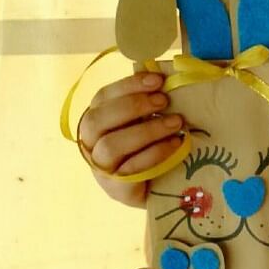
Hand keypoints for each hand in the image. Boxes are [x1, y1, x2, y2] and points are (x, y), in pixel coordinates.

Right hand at [78, 72, 183, 208]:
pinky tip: (176, 144)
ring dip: (146, 130)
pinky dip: (156, 153)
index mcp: (96, 121)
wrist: (158, 188)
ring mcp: (101, 168)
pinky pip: (131, 168)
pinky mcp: (116, 189)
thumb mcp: (147, 121)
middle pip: (98, 119)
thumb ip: (150, 103)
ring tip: (176, 123)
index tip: (158, 80)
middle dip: (133, 106)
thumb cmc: (151, 147)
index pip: (102, 97)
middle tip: (164, 101)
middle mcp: (91, 144)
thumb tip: (168, 78)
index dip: (128, 85)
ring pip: (111, 145)